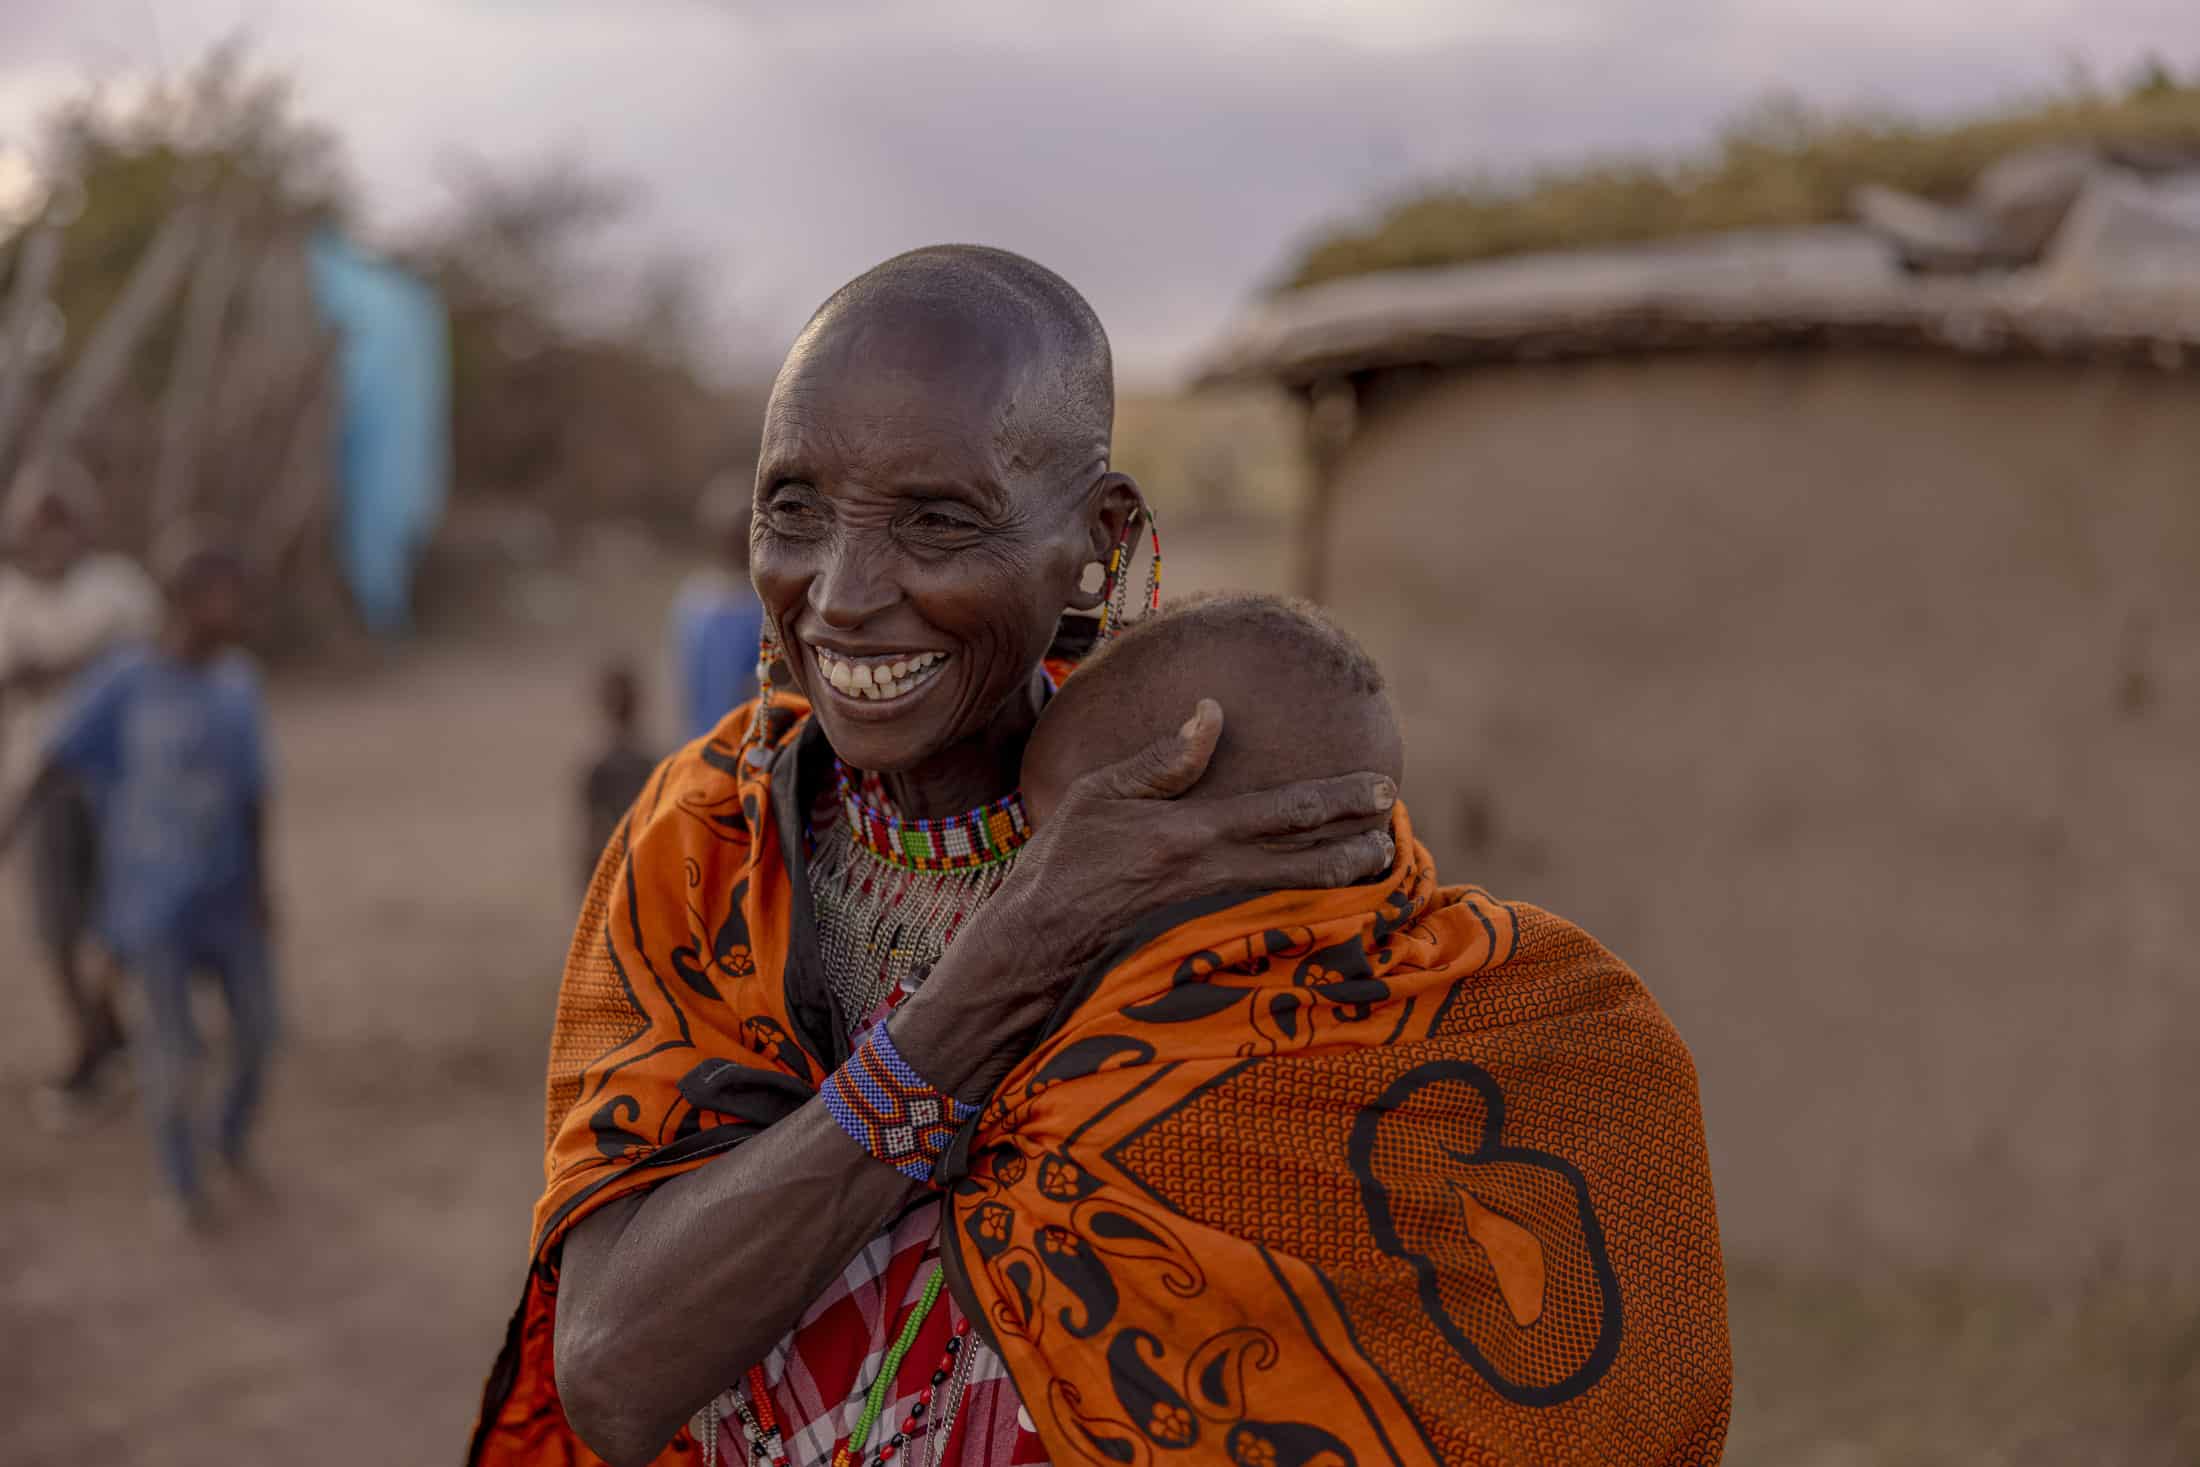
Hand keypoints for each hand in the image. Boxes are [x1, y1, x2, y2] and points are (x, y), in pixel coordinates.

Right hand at [899, 699, 1394, 1096]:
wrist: (1028, 952)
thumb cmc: (1056, 867)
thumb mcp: (1098, 796)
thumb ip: (1162, 760)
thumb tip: (1212, 712)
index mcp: (1191, 832)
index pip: (1284, 810)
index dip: (1339, 801)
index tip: (1382, 790)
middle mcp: (1211, 877)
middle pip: (1305, 859)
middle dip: (1356, 846)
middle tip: (1395, 835)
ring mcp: (1210, 921)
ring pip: (1298, 898)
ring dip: (1342, 883)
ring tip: (1379, 868)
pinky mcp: (1202, 952)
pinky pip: (1270, 931)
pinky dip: (1307, 919)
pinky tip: (1330, 915)